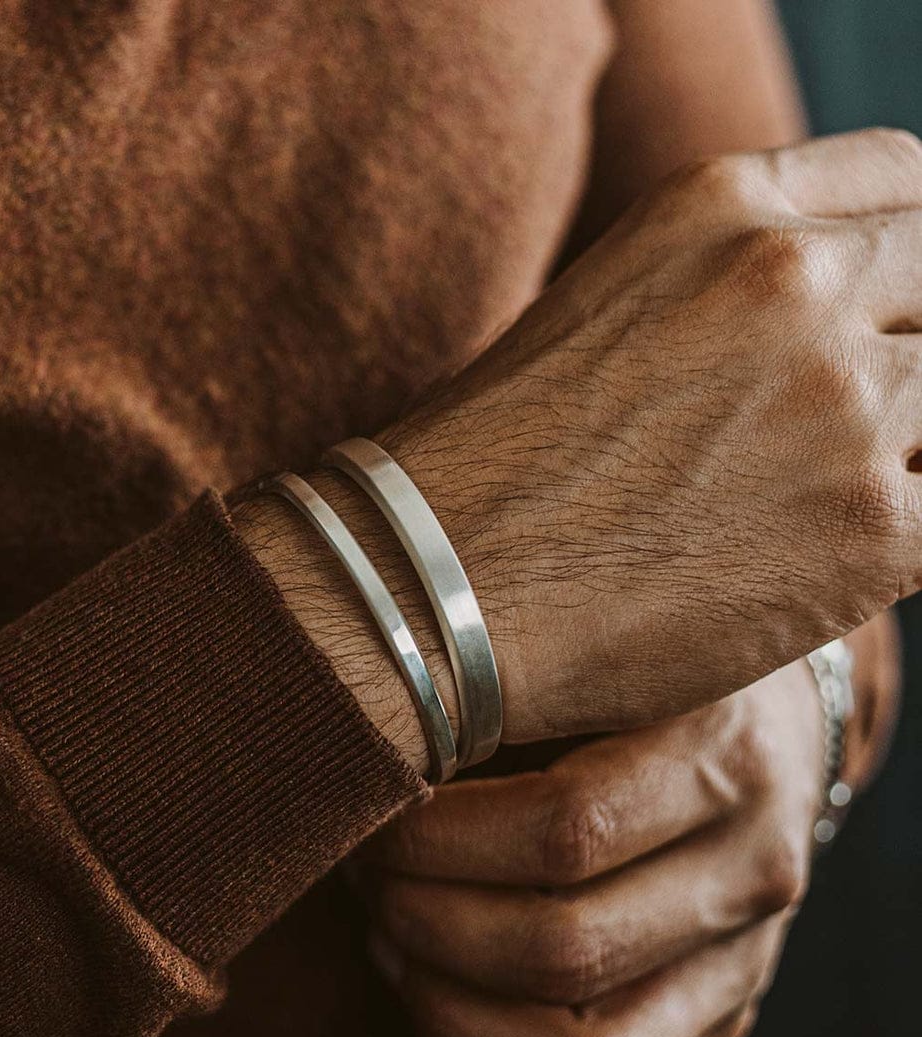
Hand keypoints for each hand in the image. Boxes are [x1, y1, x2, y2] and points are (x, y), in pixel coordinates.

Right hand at [242, 128, 921, 772]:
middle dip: (911, 352)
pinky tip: (829, 555)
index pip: (909, 184)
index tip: (893, 310)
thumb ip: (734, 284)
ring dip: (905, 450)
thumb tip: (841, 315)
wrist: (433, 580)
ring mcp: (844, 401)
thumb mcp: (609, 307)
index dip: (913, 255)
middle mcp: (796, 279)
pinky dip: (907, 532)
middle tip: (840, 428)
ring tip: (810, 501)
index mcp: (725, 206)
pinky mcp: (872, 530)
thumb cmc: (498, 460)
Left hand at [353, 660, 825, 1036]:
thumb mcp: (597, 649)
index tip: (372, 818)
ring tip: (389, 943)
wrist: (768, 722)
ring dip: (454, 1015)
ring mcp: (750, 956)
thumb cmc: (649, 672)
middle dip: (428, 925)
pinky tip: (443, 1009)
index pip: (562, 829)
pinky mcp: (730, 1013)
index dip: (438, 839)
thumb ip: (508, 693)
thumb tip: (375, 754)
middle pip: (564, 950)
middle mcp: (753, 866)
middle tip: (366, 879)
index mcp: (723, 754)